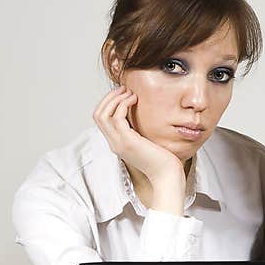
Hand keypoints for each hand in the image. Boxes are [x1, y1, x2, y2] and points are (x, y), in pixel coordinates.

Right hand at [93, 87, 185, 214]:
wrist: (167, 175)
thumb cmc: (162, 160)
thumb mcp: (146, 142)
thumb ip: (139, 131)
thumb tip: (141, 115)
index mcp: (117, 143)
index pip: (101, 120)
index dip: (109, 103)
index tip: (123, 94)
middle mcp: (114, 143)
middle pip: (98, 115)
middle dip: (109, 98)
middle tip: (123, 89)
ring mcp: (119, 143)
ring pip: (103, 115)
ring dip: (115, 99)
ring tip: (129, 93)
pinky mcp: (128, 142)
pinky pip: (116, 118)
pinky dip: (122, 104)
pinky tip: (134, 100)